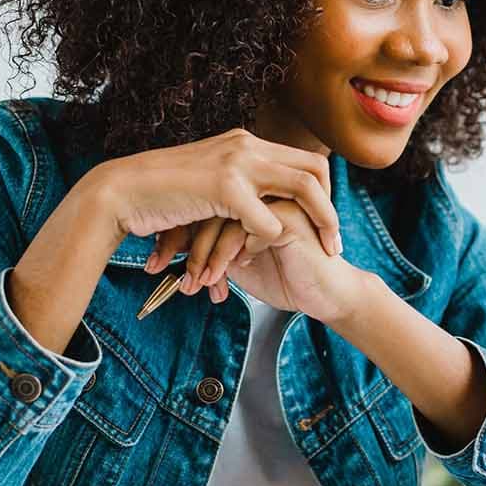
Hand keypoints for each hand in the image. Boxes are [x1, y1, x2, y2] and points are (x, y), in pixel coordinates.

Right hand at [94, 128, 342, 271]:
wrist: (120, 192)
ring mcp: (237, 162)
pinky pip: (268, 221)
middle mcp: (246, 144)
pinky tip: (259, 256)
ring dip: (320, 222)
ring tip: (325, 250)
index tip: (326, 223)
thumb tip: (258, 203)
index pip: (304, 159)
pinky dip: (269, 242)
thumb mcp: (206, 182)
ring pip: (303, 190)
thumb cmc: (158, 195)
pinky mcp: (224, 187)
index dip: (323, 191)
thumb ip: (235, 185)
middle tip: (335, 241)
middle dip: (332, 208)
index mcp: (244, 142)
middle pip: (316, 169)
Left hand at [183, 200, 371, 324]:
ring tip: (199, 282)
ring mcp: (279, 200)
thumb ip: (212, 246)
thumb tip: (173, 249)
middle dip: (185, 243)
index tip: (160, 264)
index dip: (178, 234)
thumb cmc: (284, 277)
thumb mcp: (237, 263)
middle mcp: (264, 190)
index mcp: (251, 195)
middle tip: (172, 274)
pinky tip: (234, 272)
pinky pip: (248, 230)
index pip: (202, 203)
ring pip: (225, 216)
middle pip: (208, 206)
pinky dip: (234, 253)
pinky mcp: (291, 218)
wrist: (325, 295)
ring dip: (207, 253)